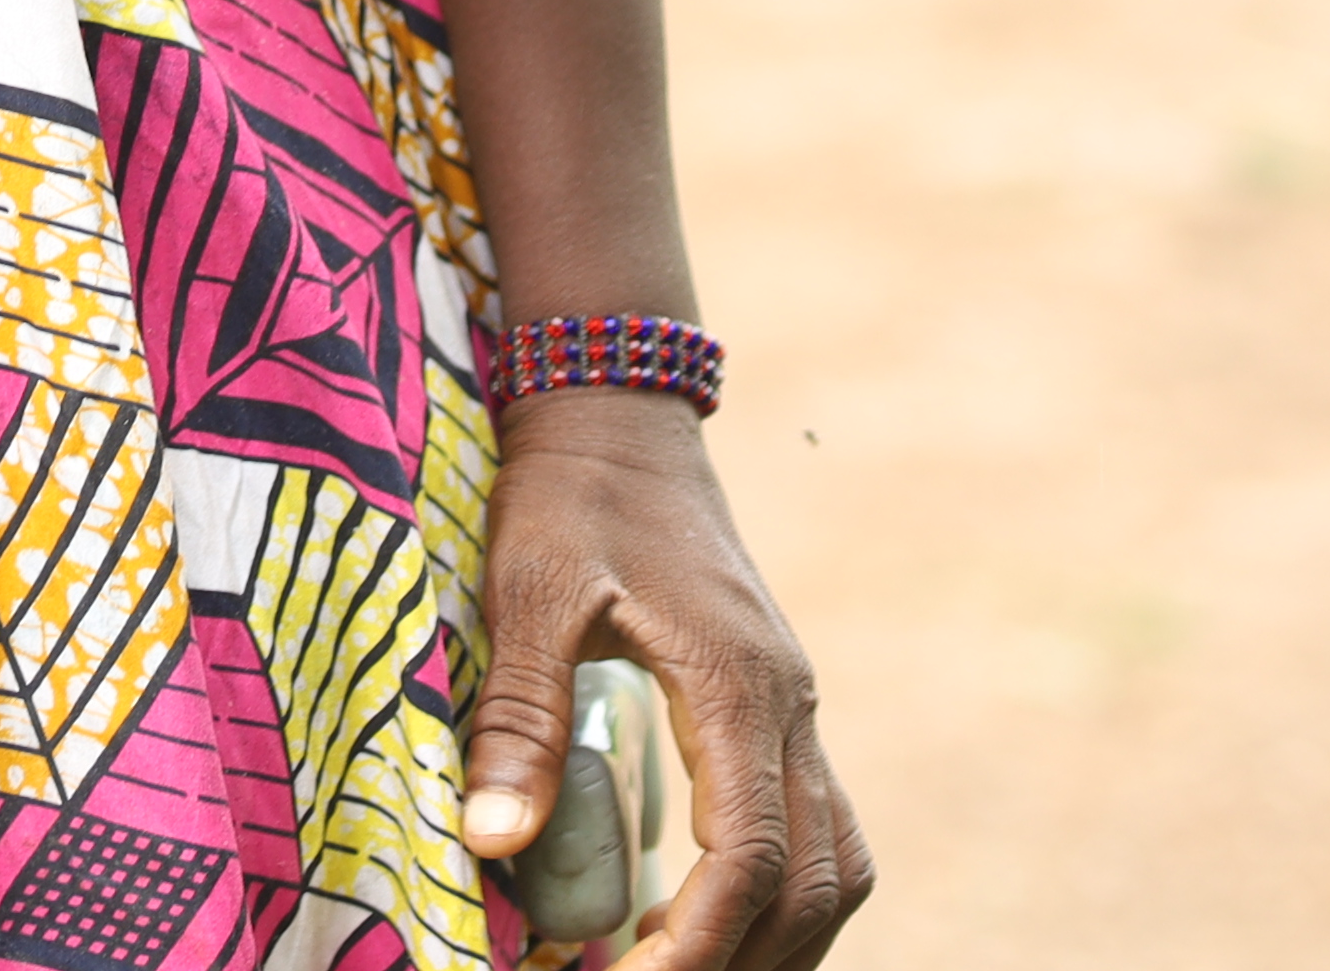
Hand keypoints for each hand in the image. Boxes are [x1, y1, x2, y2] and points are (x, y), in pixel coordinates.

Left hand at [458, 391, 869, 970]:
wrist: (620, 413)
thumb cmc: (570, 495)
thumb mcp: (528, 591)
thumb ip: (520, 717)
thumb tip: (493, 844)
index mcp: (737, 685)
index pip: (747, 858)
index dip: (696, 943)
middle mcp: (788, 705)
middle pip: (812, 881)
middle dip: (743, 957)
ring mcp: (795, 706)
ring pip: (836, 862)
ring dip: (778, 937)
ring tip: (681, 964)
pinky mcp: (779, 703)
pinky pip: (820, 824)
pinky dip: (784, 891)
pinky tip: (711, 914)